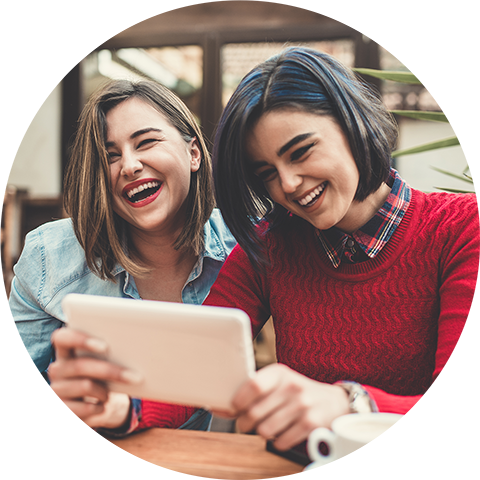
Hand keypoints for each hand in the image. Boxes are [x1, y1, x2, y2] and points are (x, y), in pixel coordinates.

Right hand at [48, 327, 142, 428]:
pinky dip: (101, 406)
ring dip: (107, 389)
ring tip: (119, 390)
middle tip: (135, 376)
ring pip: (85, 386)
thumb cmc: (108, 367)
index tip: (105, 346)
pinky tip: (106, 404)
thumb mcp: (109, 355)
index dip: (80, 340)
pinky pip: (86, 408)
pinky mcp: (68, 407)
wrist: (107, 397)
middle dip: (110, 371)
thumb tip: (135, 344)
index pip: (62, 338)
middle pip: (80, 366)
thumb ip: (112, 347)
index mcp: (65, 348)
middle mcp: (58, 367)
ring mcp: (60, 388)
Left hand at [232, 363, 349, 450]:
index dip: (239, 400)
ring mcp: (302, 405)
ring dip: (262, 433)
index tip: (234, 408)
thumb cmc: (297, 392)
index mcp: (279, 373)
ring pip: (265, 430)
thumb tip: (220, 407)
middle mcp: (291, 386)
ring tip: (267, 426)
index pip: (253, 385)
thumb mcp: (279, 382)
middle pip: (255, 412)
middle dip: (245, 422)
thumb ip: (254, 391)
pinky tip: (282, 433)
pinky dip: (277, 442)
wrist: (334, 402)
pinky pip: (281, 441)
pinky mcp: (311, 424)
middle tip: (246, 423)